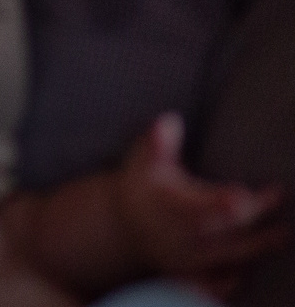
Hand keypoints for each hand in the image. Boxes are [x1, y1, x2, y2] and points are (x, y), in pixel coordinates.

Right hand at [117, 113, 286, 292]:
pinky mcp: (188, 276)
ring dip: (254, 247)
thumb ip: (157, 143)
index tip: (242, 194)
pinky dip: (230, 279)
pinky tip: (248, 269)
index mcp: (166, 205)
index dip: (219, 201)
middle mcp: (175, 235)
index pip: (198, 205)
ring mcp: (182, 259)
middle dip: (249, 219)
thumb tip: (169, 121)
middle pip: (218, 230)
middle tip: (276, 198)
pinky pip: (211, 282)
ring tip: (281, 234)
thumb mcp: (143, 160)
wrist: (124, 225)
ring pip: (223, 256)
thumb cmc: (143, 185)